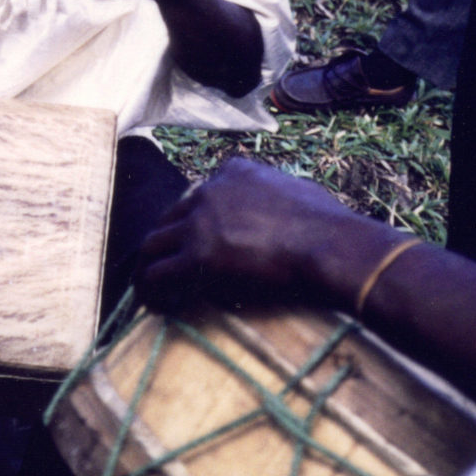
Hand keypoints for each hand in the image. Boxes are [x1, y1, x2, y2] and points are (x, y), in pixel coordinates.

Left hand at [136, 158, 363, 315]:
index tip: (196, 238)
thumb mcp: (295, 190)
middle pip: (170, 216)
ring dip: (149, 263)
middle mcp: (209, 191)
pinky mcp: (197, 254)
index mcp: (233, 172)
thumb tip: (279, 209)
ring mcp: (199, 222)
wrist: (328, 244)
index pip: (200, 194)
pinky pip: (159, 273)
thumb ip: (273, 194)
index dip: (195, 219)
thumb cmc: (327, 223)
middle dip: (165, 240)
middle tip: (163, 262)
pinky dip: (151, 288)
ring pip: (153, 243)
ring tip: (148, 285)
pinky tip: (154, 303)